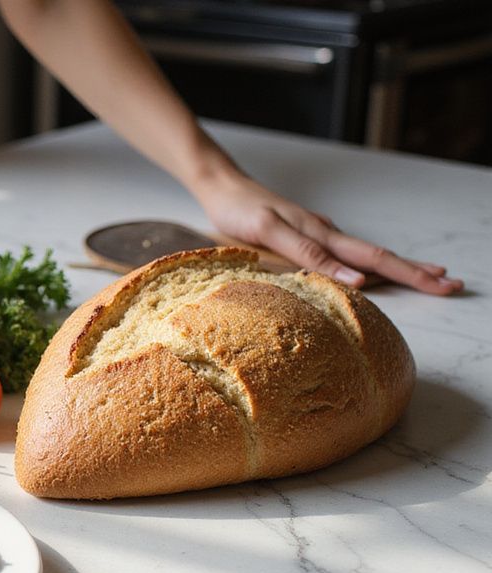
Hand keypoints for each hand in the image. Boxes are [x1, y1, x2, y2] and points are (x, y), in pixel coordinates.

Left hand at [197, 174, 462, 295]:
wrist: (221, 186)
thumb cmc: (240, 211)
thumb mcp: (269, 232)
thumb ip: (308, 254)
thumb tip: (355, 279)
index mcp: (321, 235)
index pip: (374, 259)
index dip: (409, 275)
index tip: (440, 286)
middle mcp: (325, 233)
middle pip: (379, 256)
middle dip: (416, 272)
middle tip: (451, 284)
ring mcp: (318, 233)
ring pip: (366, 254)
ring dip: (399, 268)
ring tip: (429, 276)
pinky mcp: (307, 234)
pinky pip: (346, 252)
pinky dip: (370, 263)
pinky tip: (376, 271)